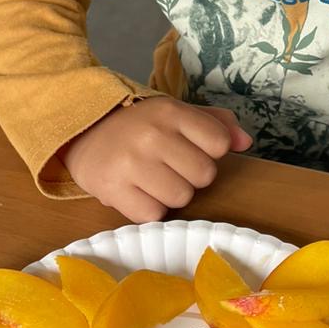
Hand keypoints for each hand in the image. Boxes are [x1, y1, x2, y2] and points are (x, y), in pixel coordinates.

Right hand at [60, 96, 251, 221]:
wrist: (82, 131)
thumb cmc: (139, 125)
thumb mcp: (176, 114)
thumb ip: (215, 124)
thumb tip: (246, 142)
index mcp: (171, 111)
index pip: (219, 143)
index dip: (210, 151)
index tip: (190, 148)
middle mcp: (152, 135)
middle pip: (204, 176)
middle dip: (190, 175)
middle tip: (168, 165)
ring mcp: (131, 164)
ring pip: (181, 198)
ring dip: (170, 194)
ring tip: (152, 179)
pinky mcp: (113, 190)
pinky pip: (153, 215)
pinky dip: (148, 209)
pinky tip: (137, 192)